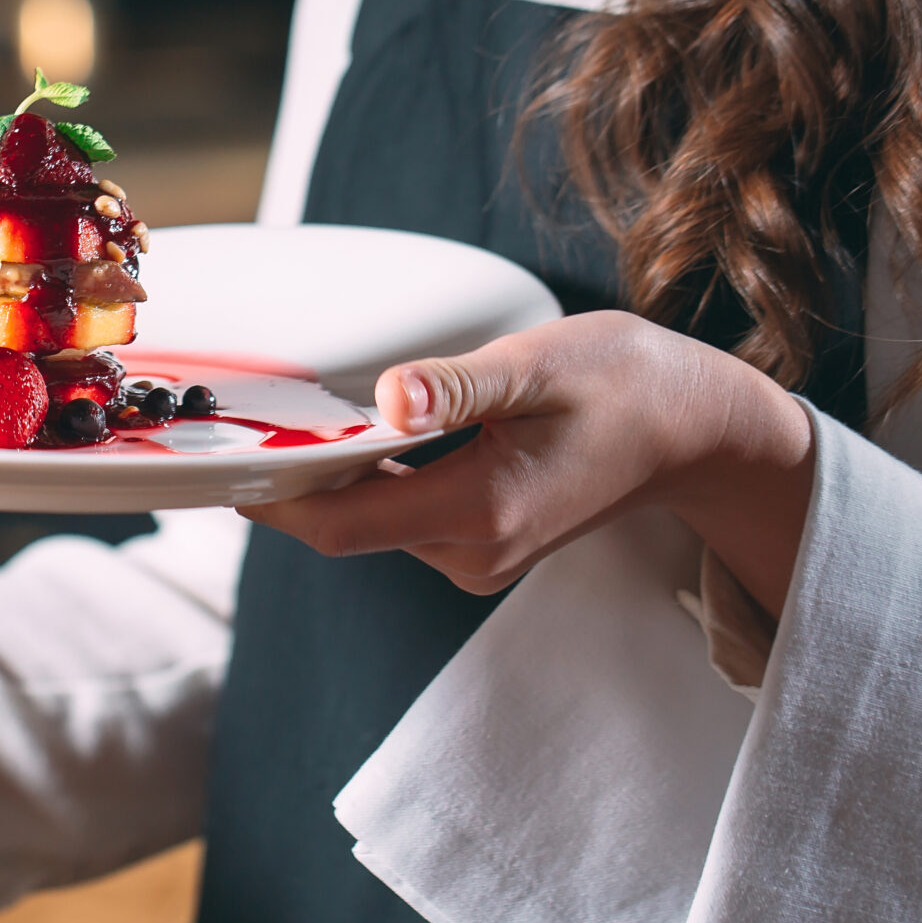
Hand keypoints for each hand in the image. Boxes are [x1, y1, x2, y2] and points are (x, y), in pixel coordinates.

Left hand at [234, 311, 815, 610]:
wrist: (698, 429)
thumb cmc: (628, 384)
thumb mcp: (539, 365)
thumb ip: (456, 386)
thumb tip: (389, 398)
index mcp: (481, 512)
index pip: (340, 525)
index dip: (273, 498)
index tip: (223, 459)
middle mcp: (472, 552)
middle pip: (346, 527)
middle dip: (293, 481)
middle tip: (242, 422)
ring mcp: (478, 557)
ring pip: (371, 523)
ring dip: (334, 479)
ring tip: (294, 420)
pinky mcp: (482, 546)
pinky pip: (402, 518)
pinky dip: (371, 481)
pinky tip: (356, 437)